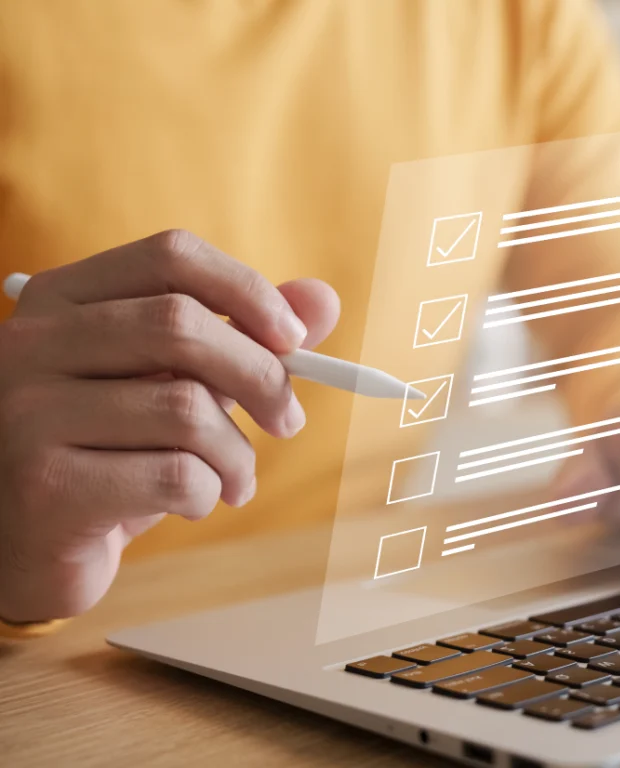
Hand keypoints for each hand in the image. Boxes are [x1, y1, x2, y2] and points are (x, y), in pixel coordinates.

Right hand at [0, 230, 339, 622]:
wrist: (30, 542)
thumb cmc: (113, 451)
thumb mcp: (177, 384)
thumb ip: (245, 339)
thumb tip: (323, 299)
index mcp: (64, 299)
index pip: (171, 255)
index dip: (248, 290)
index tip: (295, 340)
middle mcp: (32, 342)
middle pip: (182, 324)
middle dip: (262, 377)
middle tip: (289, 421)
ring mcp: (27, 411)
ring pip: (187, 408)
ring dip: (237, 454)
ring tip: (234, 480)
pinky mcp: (46, 482)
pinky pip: (173, 475)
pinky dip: (208, 493)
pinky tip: (193, 504)